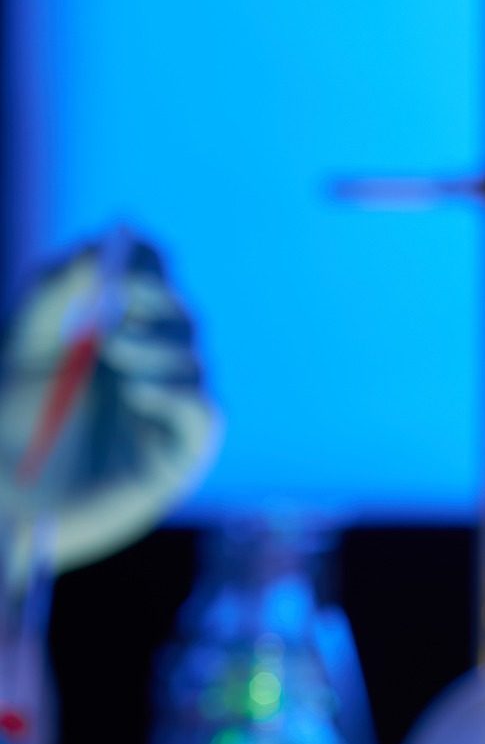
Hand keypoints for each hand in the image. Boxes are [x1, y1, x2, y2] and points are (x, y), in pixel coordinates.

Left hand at [0, 234, 219, 570]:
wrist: (2, 500)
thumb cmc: (7, 428)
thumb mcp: (22, 348)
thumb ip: (53, 292)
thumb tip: (100, 243)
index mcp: (119, 337)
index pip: (153, 286)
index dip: (146, 263)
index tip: (124, 247)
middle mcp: (153, 370)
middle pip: (181, 317)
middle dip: (155, 300)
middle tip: (119, 296)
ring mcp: (171, 414)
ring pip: (194, 362)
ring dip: (156, 347)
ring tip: (112, 352)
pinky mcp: (180, 456)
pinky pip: (204, 414)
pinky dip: (178, 395)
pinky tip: (138, 391)